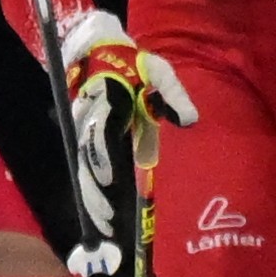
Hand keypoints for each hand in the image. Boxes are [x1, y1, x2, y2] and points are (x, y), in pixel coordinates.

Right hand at [57, 9, 196, 257]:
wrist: (105, 51)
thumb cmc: (136, 63)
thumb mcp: (160, 71)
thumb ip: (174, 94)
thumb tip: (191, 119)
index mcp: (108, 106)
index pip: (100, 137)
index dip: (102, 160)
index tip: (110, 181)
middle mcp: (91, 122)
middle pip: (87, 161)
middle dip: (94, 191)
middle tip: (107, 219)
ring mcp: (87, 131)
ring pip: (84, 168)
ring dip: (91, 196)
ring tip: (103, 225)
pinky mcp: (90, 138)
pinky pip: (88, 167)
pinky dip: (92, 190)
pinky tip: (101, 213)